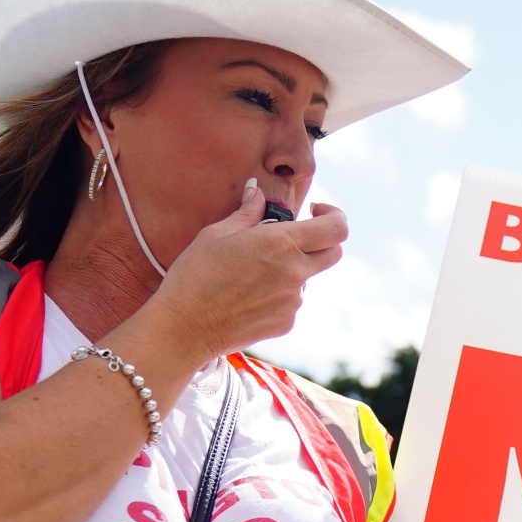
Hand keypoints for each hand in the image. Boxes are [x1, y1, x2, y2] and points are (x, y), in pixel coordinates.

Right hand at [142, 180, 347, 360]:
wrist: (184, 328)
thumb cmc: (195, 275)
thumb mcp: (216, 234)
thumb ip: (247, 212)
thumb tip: (256, 193)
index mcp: (281, 244)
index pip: (336, 229)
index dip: (333, 216)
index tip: (314, 211)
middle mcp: (295, 273)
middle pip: (334, 253)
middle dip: (321, 240)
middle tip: (294, 237)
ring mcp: (294, 301)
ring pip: (307, 278)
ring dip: (291, 268)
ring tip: (251, 272)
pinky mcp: (286, 323)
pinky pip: (292, 301)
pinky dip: (278, 293)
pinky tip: (246, 296)